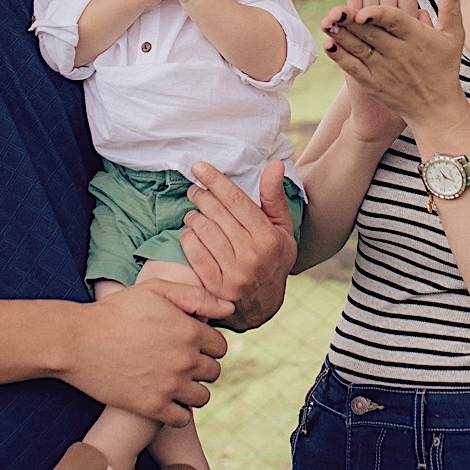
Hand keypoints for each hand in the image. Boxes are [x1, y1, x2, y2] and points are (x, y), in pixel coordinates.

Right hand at [60, 279, 231, 426]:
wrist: (77, 341)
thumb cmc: (116, 311)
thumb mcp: (155, 291)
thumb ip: (196, 297)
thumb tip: (229, 308)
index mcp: (190, 330)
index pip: (220, 346)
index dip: (208, 345)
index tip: (192, 345)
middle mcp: (185, 360)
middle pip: (214, 372)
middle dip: (202, 367)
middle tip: (181, 363)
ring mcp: (170, 385)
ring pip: (202, 397)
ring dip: (193, 391)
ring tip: (175, 383)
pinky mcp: (152, 407)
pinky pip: (181, 419)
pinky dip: (177, 412)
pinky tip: (164, 400)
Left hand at [180, 159, 296, 330]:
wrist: (263, 305)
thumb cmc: (272, 258)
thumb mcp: (281, 228)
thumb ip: (274, 196)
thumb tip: (275, 164)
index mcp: (269, 238)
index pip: (236, 201)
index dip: (215, 180)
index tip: (199, 167)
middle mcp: (251, 256)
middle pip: (216, 213)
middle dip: (201, 196)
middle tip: (194, 190)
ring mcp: (232, 274)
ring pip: (203, 230)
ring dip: (193, 216)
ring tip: (194, 212)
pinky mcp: (215, 287)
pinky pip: (193, 252)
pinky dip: (188, 237)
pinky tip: (191, 232)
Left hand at [325, 0, 469, 135]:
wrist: (436, 109)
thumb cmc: (445, 68)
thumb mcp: (454, 37)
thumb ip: (451, 7)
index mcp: (416, 38)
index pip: (395, 22)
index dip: (378, 15)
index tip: (363, 11)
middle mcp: (398, 53)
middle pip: (371, 33)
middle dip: (352, 20)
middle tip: (335, 9)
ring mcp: (384, 69)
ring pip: (359, 49)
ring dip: (342, 35)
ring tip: (327, 20)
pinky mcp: (373, 83)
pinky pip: (354, 68)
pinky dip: (340, 57)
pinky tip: (328, 44)